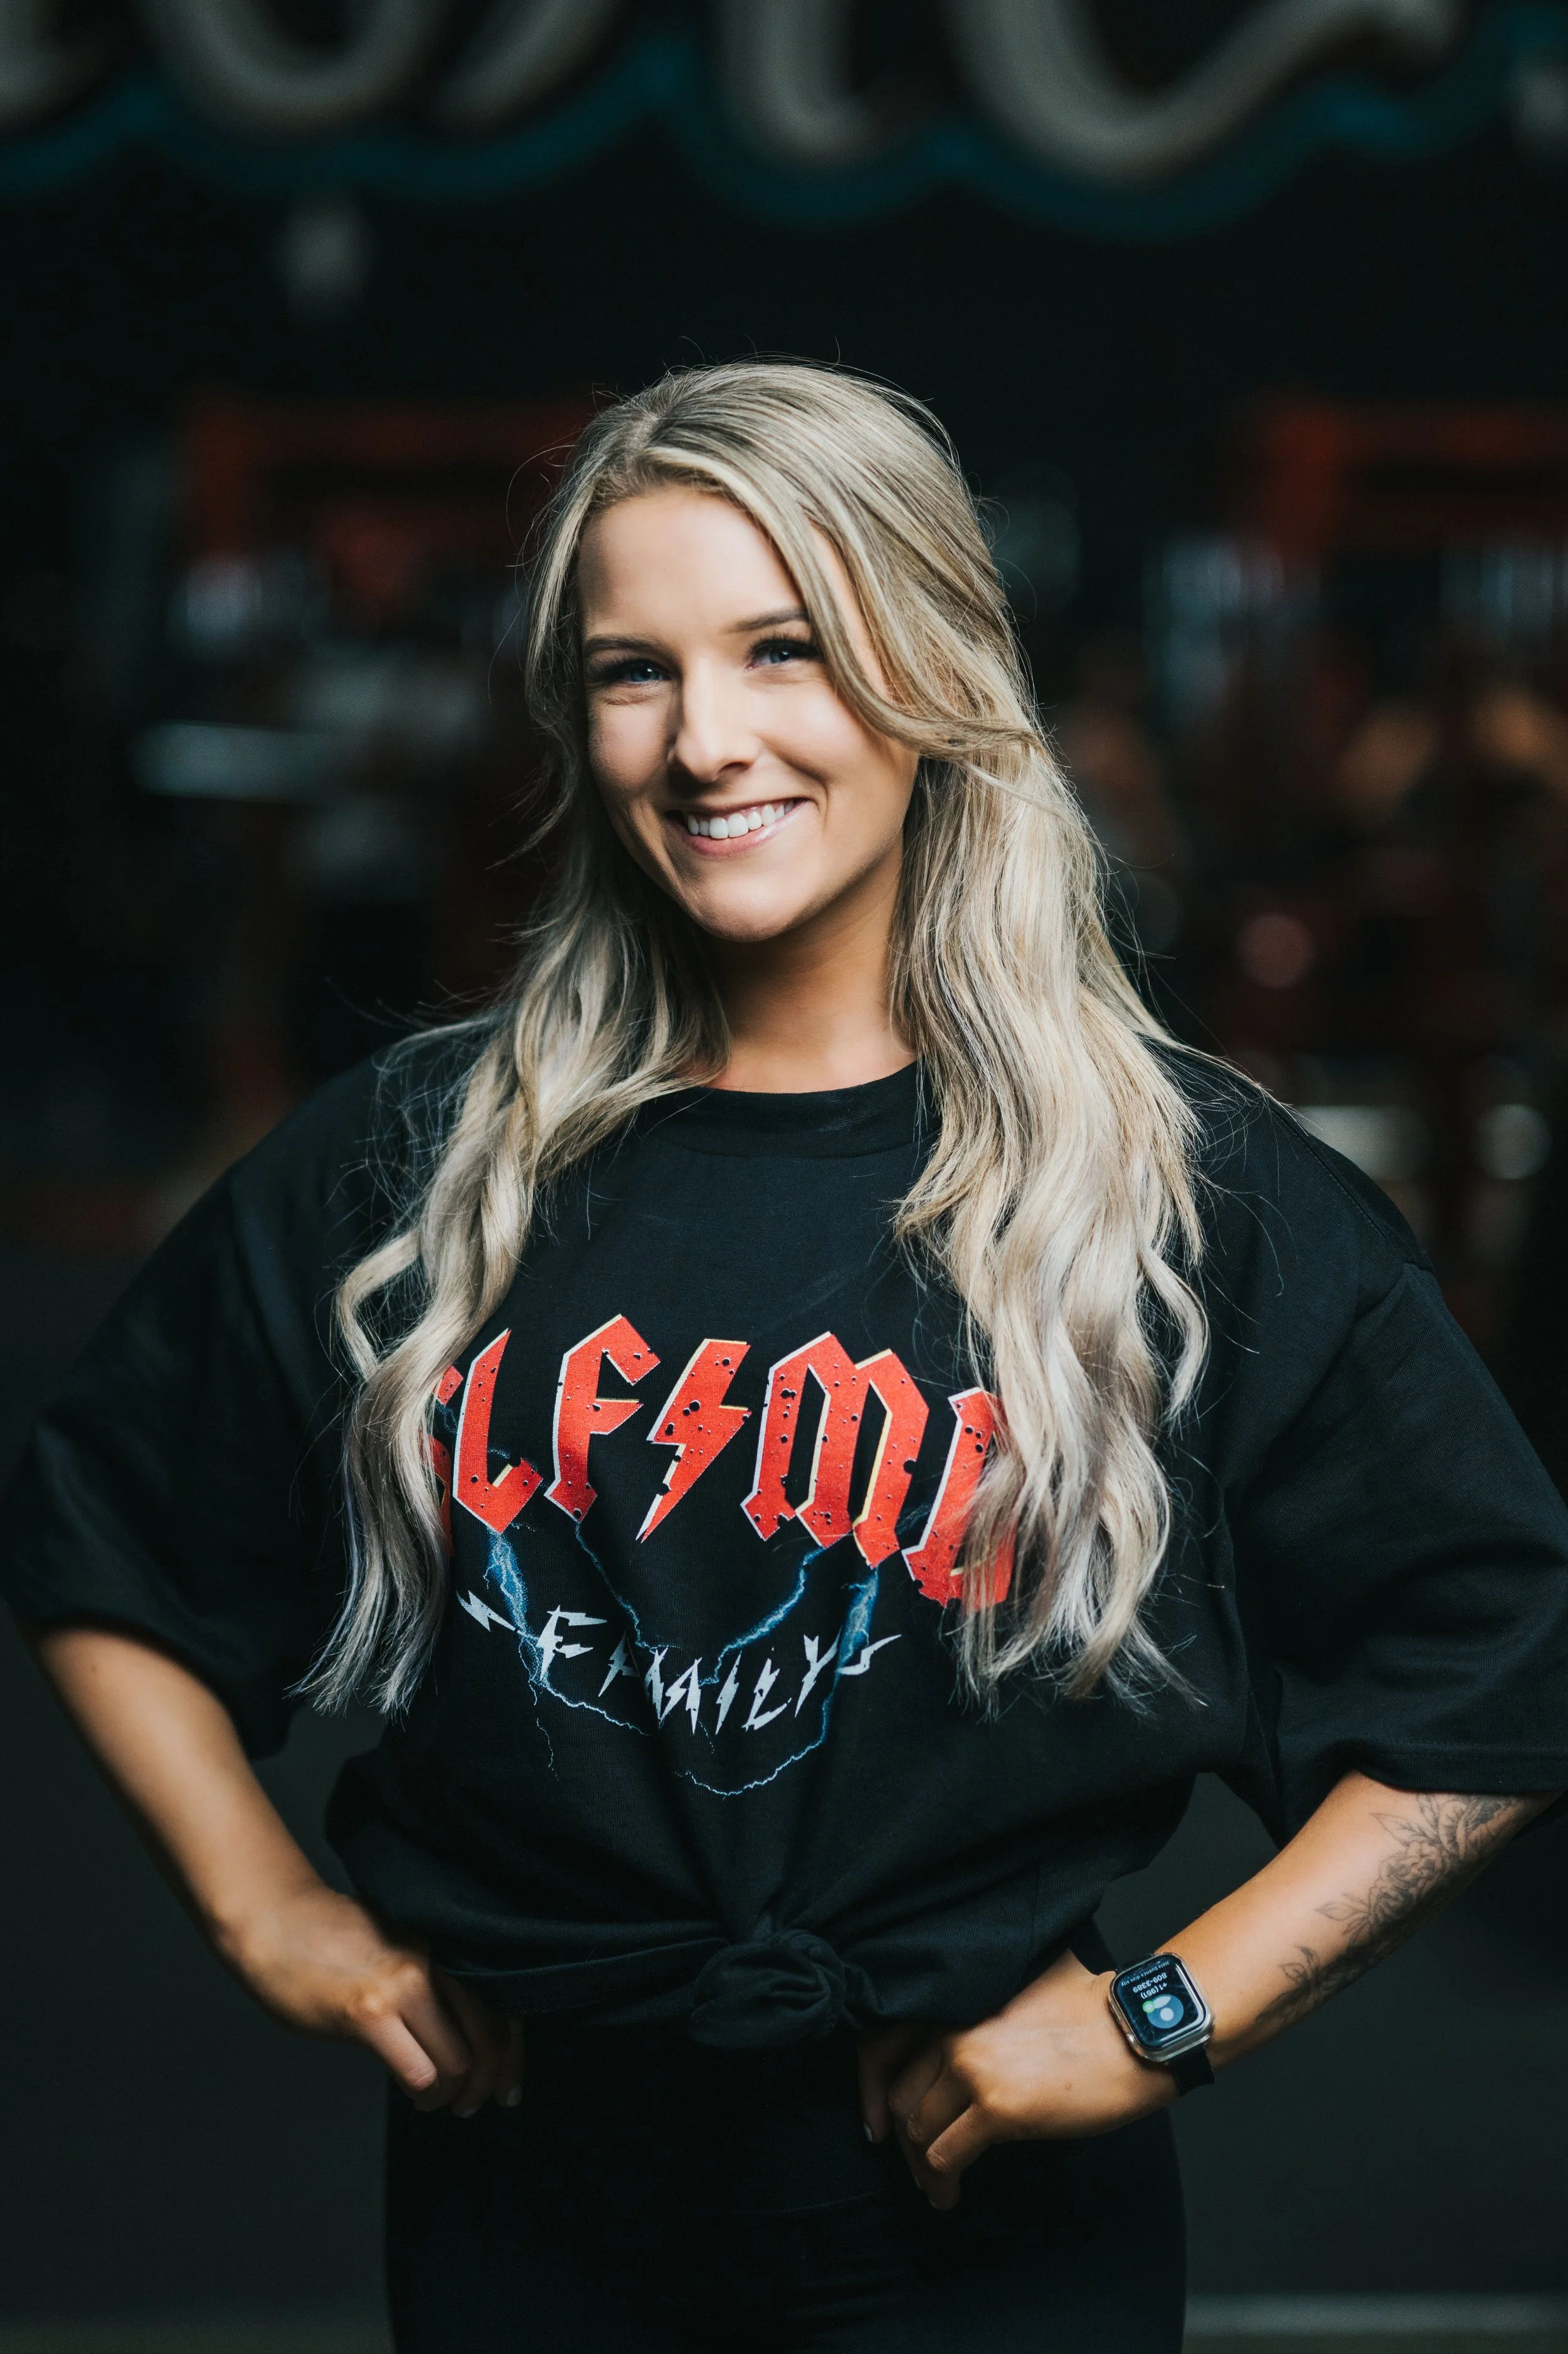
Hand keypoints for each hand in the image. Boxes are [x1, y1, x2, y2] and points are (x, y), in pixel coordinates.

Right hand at [219, 1880, 524, 2115]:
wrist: (275, 1922)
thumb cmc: (332, 1939)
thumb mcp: (400, 1948)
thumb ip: (434, 1981)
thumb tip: (464, 2027)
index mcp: (445, 1945)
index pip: (505, 2003)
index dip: (512, 2054)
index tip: (508, 2085)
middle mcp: (434, 1960)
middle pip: (492, 2035)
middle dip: (488, 2082)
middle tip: (473, 2104)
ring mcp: (403, 1984)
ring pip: (459, 2061)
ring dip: (450, 2094)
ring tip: (432, 2100)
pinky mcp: (369, 2011)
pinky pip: (419, 2071)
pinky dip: (423, 2093)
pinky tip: (412, 2092)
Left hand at [857, 1949, 1171, 2208]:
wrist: (1133, 2031)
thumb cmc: (1090, 2010)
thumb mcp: (1020, 1987)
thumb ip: (979, 2008)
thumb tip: (957, 2044)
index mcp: (954, 2001)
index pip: (882, 2046)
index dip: (870, 2092)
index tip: (877, 2124)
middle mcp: (952, 2029)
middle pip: (900, 2096)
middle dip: (904, 2141)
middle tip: (918, 2165)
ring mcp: (970, 2066)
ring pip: (919, 2130)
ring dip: (923, 2168)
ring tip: (937, 2186)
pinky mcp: (995, 2106)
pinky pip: (945, 2156)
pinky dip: (942, 2182)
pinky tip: (951, 2193)